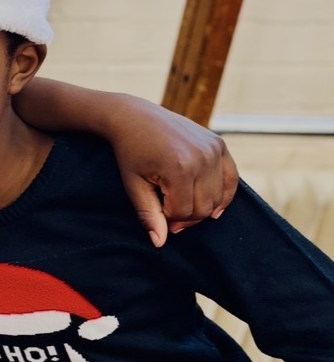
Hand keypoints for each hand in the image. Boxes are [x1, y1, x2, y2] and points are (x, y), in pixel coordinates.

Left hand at [111, 102, 238, 246]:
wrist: (136, 118)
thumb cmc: (131, 153)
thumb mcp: (133, 185)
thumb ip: (148, 214)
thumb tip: (159, 243)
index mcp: (179, 168)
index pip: (184, 212)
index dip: (169, 219)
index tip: (157, 213)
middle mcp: (202, 158)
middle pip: (204, 207)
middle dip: (186, 216)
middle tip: (168, 213)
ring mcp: (214, 149)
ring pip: (218, 197)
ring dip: (202, 208)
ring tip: (182, 206)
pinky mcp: (220, 144)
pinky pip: (231, 179)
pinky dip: (224, 195)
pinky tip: (214, 209)